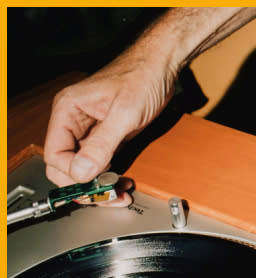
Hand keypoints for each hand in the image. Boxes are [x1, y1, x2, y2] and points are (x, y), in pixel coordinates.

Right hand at [44, 51, 174, 202]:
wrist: (162, 66)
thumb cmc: (142, 77)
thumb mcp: (124, 114)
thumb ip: (102, 144)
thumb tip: (82, 171)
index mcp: (68, 111)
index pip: (55, 154)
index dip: (72, 174)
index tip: (93, 183)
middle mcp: (74, 121)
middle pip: (66, 165)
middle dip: (85, 184)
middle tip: (107, 196)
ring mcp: (90, 129)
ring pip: (84, 167)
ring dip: (100, 183)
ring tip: (119, 192)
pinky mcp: (107, 134)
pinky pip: (101, 162)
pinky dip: (110, 175)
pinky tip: (122, 181)